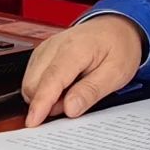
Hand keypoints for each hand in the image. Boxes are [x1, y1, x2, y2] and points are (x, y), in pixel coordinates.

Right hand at [20, 15, 143, 126]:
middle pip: (34, 83)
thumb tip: (70, 108)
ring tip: (74, 91)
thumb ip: (91, 91)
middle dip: (46, 103)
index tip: (33, 121)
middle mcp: (55, 45)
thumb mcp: (116, 73)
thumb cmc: (119, 47)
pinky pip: (33, 77)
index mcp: (75, 48)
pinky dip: (44, 88)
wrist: (117, 27)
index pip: (51, 79)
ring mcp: (46, 48)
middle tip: (75, 103)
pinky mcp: (42, 53)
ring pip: (30, 82)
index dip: (41, 103)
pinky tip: (65, 86)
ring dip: (45, 96)